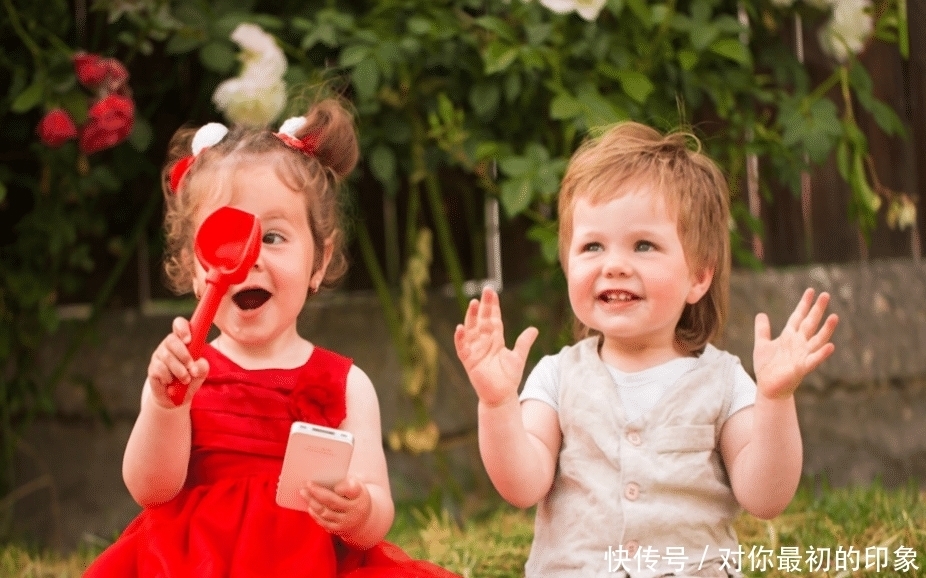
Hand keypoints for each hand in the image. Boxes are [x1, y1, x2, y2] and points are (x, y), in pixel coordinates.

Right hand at [147, 316, 208, 408]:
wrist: (176, 398)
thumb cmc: (190, 379)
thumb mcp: (200, 374)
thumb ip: (202, 367)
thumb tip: (197, 365)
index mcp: (183, 340)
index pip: (179, 325)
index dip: (182, 328)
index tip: (189, 340)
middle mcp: (169, 345)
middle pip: (172, 340)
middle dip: (183, 354)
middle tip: (190, 366)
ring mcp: (159, 355)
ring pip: (167, 356)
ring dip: (179, 369)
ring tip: (186, 379)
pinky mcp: (152, 367)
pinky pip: (159, 368)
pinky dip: (168, 377)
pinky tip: (171, 382)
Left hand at [302, 477, 371, 537]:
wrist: (364, 520)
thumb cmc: (355, 497)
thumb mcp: (356, 487)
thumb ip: (344, 481)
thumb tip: (322, 477)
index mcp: (360, 495)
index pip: (352, 490)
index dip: (343, 488)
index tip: (335, 485)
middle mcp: (354, 510)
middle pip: (333, 501)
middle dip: (317, 492)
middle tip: (307, 484)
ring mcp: (346, 521)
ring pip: (325, 512)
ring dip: (312, 502)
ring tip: (303, 492)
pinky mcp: (338, 530)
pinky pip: (323, 522)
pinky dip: (315, 513)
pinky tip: (309, 505)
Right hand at [454, 287, 537, 406]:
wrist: (501, 395)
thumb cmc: (509, 378)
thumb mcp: (518, 357)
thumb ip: (524, 342)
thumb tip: (534, 329)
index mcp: (495, 340)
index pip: (493, 319)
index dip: (492, 306)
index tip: (492, 293)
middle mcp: (484, 342)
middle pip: (482, 320)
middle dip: (483, 306)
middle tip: (485, 290)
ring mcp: (475, 350)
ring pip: (471, 330)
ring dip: (471, 317)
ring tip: (473, 303)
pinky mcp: (469, 361)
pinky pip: (462, 347)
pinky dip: (461, 338)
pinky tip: (460, 328)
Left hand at [753, 288, 838, 398]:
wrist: (768, 387)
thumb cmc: (767, 367)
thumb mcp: (761, 344)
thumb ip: (762, 330)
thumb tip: (761, 314)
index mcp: (789, 336)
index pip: (798, 316)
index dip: (804, 304)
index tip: (811, 291)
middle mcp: (799, 343)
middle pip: (810, 323)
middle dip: (817, 310)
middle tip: (826, 295)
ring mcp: (802, 355)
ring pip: (817, 339)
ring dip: (826, 329)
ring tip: (834, 317)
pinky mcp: (802, 368)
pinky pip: (814, 360)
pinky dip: (822, 353)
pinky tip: (831, 346)